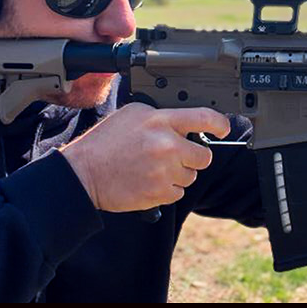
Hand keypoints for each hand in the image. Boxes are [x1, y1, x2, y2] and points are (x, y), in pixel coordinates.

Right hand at [60, 103, 230, 211]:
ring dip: (179, 174)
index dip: (220, 124)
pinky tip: (149, 181)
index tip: (223, 129)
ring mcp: (165, 171)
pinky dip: (168, 190)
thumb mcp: (132, 114)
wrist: (83, 173)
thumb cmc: (104, 143)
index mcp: (161, 122)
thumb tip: (182, 122)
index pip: (204, 118)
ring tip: (154, 169)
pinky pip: (178, 193)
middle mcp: (167, 145)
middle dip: (193, 157)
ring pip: (191, 176)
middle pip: (204, 156)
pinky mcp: (160, 193)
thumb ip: (161, 116)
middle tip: (175, 156)